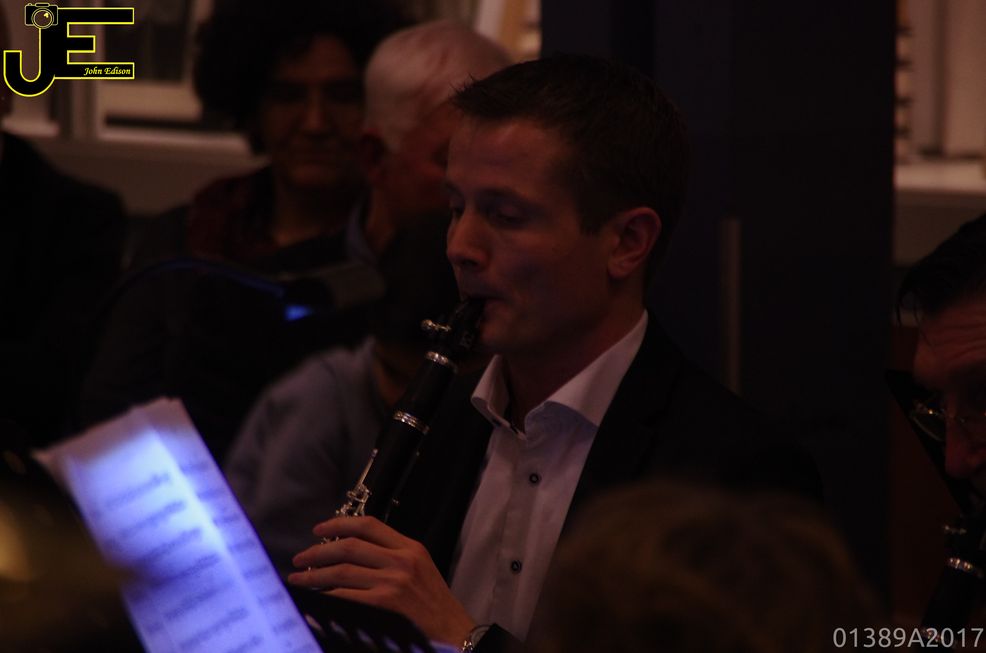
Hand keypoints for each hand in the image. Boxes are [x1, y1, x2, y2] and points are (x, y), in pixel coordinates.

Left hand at [287, 516, 475, 645]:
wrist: (454, 632)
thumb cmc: (434, 605)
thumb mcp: (421, 569)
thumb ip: (393, 557)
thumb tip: (351, 553)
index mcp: (411, 548)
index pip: (370, 525)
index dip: (339, 523)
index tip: (319, 529)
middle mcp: (401, 561)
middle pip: (350, 546)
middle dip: (319, 551)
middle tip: (301, 558)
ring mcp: (392, 582)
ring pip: (342, 571)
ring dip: (315, 574)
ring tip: (299, 578)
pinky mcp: (384, 604)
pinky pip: (345, 596)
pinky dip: (326, 596)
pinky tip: (315, 598)